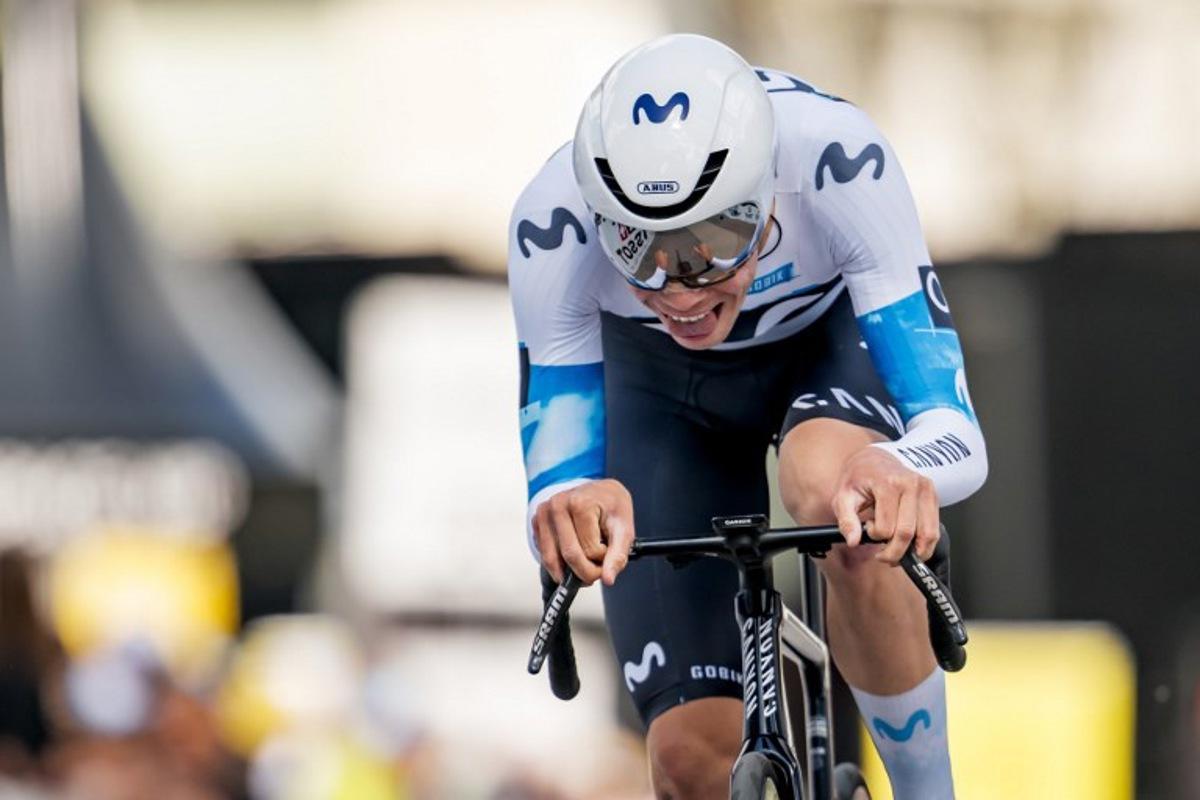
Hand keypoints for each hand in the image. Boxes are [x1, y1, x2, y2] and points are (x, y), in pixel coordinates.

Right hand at [532, 479, 634, 586]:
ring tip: (586, 561)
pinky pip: (545, 555)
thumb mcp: (624, 528)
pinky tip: (573, 552)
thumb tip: (608, 579)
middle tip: (597, 567)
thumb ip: (618, 555)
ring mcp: (544, 513)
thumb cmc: (612, 507)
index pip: (589, 551)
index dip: (602, 561)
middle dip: (586, 571)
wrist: (601, 491)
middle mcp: (557, 506)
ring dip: (570, 570)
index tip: (608, 554)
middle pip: (569, 556)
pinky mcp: (536, 522)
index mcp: (580, 503)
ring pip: (552, 560)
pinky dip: (559, 563)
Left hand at [831, 446, 938, 564]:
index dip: (875, 537)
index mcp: (888, 483)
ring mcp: (925, 489)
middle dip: (894, 552)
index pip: (886, 528)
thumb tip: (853, 541)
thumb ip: (846, 521)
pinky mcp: (933, 496)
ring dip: (912, 552)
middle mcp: (911, 484)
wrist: (873, 460)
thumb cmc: (858, 479)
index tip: (868, 531)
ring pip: (926, 535)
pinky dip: (923, 544)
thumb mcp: (842, 497)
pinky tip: (909, 543)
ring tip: (896, 550)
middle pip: (907, 534)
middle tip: (882, 554)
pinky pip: (934, 529)